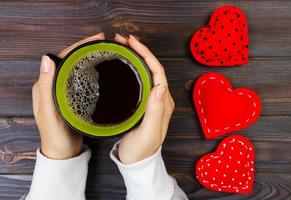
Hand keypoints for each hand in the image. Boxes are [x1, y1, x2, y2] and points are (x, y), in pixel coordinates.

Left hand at [32, 33, 104, 158]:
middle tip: (103, 41)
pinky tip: (101, 69)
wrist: (63, 152)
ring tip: (104, 50)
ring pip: (77, 68)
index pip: (61, 57)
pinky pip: (82, 79)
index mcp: (45, 85)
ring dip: (89, 57)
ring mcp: (64, 91)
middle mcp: (53, 85)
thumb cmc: (54, 135)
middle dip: (86, 48)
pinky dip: (92, 71)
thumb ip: (46, 86)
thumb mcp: (48, 111)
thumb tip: (46, 57)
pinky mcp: (73, 98)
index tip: (95, 39)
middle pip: (70, 60)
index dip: (77, 46)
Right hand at [114, 34, 174, 163]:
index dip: (146, 55)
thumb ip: (156, 112)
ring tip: (121, 46)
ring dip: (136, 56)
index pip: (158, 72)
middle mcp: (160, 99)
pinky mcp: (144, 102)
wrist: (136, 161)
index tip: (132, 43)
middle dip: (140, 50)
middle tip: (122, 40)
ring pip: (147, 72)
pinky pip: (141, 79)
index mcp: (163, 103)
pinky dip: (132, 67)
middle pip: (153, 68)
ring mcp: (152, 100)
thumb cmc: (141, 151)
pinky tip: (123, 63)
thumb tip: (160, 87)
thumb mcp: (148, 134)